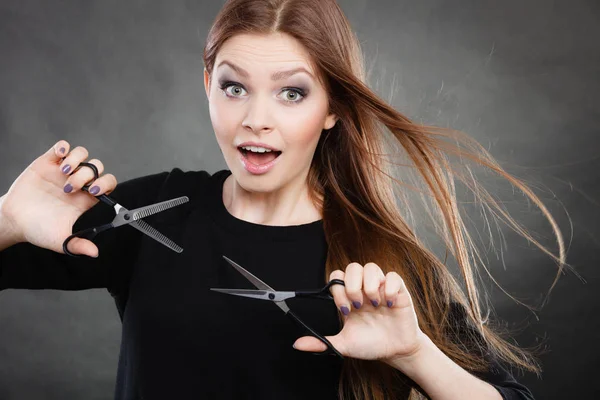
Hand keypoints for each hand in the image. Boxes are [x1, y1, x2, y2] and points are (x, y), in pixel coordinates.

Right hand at [0, 140, 116, 256]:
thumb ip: (77, 245)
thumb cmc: (38, 229)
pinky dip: (64, 147)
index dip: (106, 183)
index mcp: (85, 198)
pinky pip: (62, 147)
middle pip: (96, 167)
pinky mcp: (47, 163)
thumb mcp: (60, 240)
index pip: (107, 184)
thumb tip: (95, 253)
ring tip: (64, 172)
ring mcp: (63, 171)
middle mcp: (78, 183)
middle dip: (88, 174)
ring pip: (82, 155)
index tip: (94, 191)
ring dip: (77, 160)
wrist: (13, 220)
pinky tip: (59, 155)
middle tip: (71, 187)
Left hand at [293, 262, 426, 363]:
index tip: (345, 310)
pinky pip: (393, 276)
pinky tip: (389, 304)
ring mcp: (381, 288)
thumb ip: (322, 343)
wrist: (395, 352)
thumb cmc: (370, 344)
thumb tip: (297, 344)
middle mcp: (364, 289)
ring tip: (373, 304)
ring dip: (369, 286)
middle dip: (352, 286)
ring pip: (371, 267)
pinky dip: (389, 288)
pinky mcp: (399, 291)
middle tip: (357, 306)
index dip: (338, 291)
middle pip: (353, 267)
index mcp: (349, 297)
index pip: (337, 278)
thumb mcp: (344, 344)